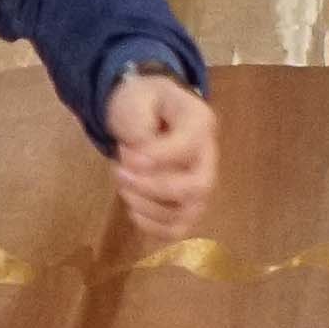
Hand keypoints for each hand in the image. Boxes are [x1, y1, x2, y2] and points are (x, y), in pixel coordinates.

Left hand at [107, 72, 217, 239]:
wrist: (144, 109)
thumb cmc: (141, 102)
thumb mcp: (134, 99)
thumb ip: (137, 125)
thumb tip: (139, 160)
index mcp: (200, 122)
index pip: (189, 146)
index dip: (156, 156)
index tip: (126, 154)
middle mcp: (207, 156)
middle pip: (198, 186)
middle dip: (153, 187)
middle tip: (120, 173)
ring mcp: (199, 181)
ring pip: (189, 212)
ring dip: (148, 207)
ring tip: (124, 187)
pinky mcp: (185, 202)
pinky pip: (179, 228)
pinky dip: (153, 227)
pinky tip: (133, 210)